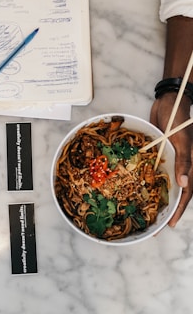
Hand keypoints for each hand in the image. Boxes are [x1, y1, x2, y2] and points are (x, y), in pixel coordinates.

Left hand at [150, 92, 192, 226]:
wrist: (169, 102)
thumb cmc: (178, 118)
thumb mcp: (183, 139)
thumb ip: (186, 161)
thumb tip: (184, 184)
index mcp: (190, 165)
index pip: (186, 193)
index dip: (178, 209)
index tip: (168, 224)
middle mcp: (180, 165)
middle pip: (175, 192)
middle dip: (166, 208)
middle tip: (154, 223)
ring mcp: (170, 160)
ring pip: (164, 182)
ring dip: (157, 196)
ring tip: (145, 210)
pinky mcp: (159, 153)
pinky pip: (155, 170)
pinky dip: (149, 179)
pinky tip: (139, 187)